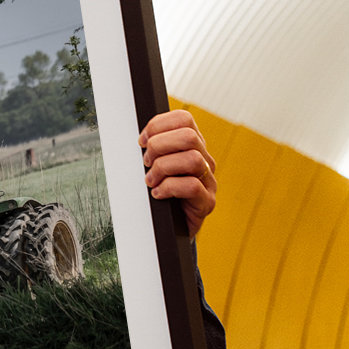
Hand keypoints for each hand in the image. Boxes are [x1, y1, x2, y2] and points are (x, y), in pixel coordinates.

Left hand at [139, 110, 216, 237]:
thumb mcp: (153, 166)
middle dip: (159, 146)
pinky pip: (192, 186)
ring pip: (192, 159)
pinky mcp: (207, 202)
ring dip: (163, 168)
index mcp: (192, 146)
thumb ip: (152, 149)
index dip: (158, 125)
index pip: (183, 119)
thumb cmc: (159, 194)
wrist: (169, 229)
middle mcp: (204, 160)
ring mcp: (209, 181)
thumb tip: (139, 139)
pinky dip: (168, 188)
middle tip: (146, 163)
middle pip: (189, 136)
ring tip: (151, 180)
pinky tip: (158, 194)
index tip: (141, 141)